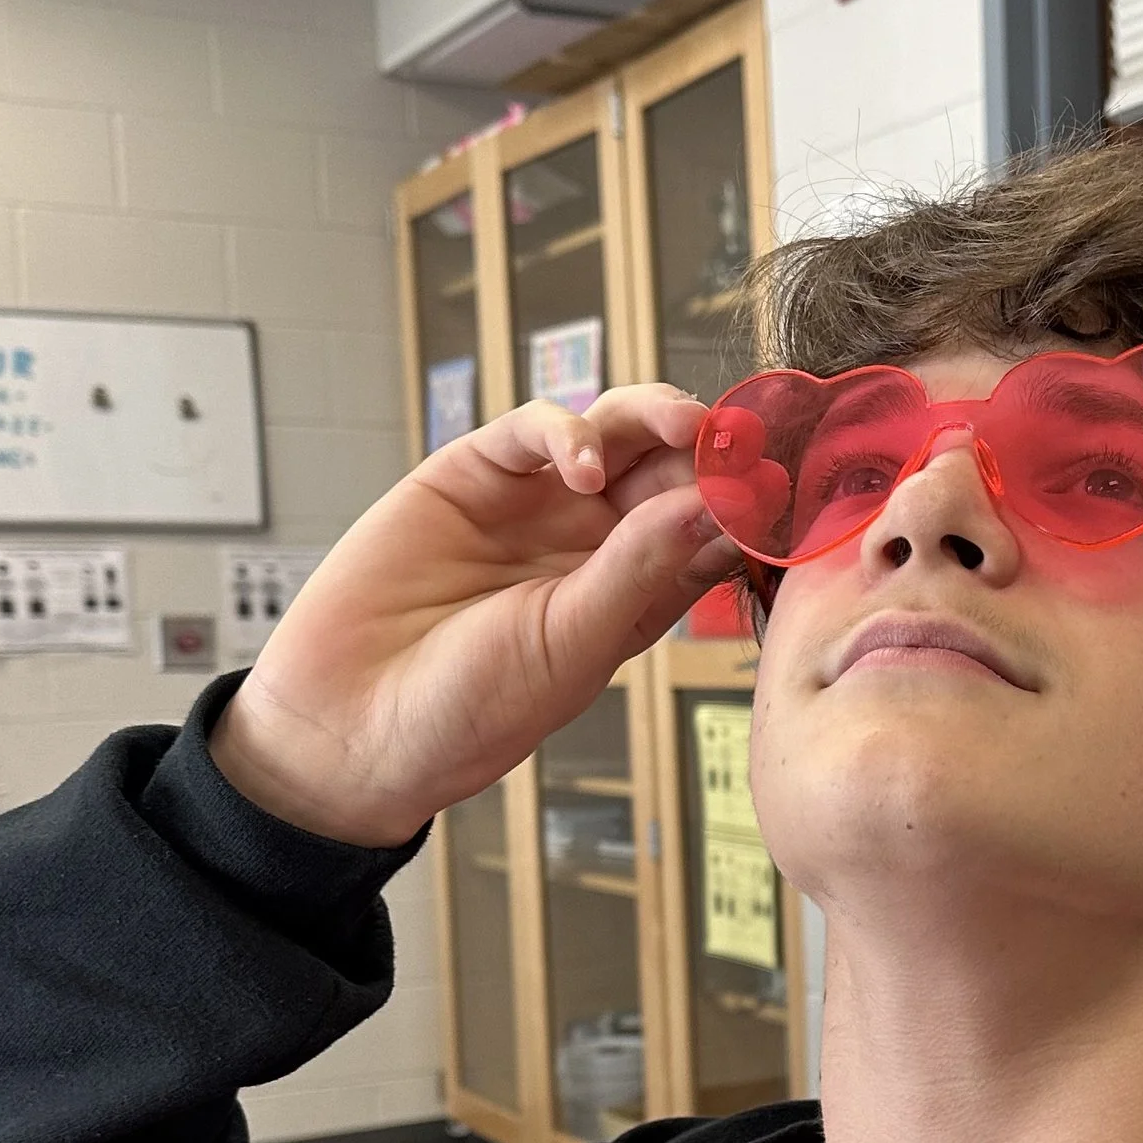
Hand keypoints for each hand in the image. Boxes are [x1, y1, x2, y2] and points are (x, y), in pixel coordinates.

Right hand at [211, 387, 743, 845]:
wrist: (352, 724)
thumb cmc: (468, 709)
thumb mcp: (573, 646)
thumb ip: (641, 570)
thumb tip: (716, 503)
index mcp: (638, 595)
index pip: (712, 530)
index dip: (751, 506)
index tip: (790, 490)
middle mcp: (595, 543)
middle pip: (674, 470)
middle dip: (716, 448)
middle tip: (749, 436)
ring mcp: (537, 504)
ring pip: (617, 435)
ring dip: (657, 418)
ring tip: (685, 427)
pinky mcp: (473, 474)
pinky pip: (534, 431)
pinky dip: (568, 431)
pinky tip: (583, 466)